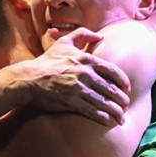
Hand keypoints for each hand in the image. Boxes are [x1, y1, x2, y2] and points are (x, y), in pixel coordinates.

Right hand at [11, 28, 130, 125]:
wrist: (29, 78)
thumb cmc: (46, 61)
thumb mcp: (64, 42)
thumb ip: (82, 34)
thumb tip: (99, 37)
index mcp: (86, 59)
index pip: (113, 71)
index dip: (123, 82)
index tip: (127, 90)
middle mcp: (86, 74)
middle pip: (112, 89)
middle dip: (122, 100)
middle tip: (125, 106)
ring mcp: (79, 88)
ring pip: (105, 102)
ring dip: (116, 112)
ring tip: (121, 118)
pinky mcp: (72, 101)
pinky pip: (93, 111)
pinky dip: (104, 118)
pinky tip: (109, 122)